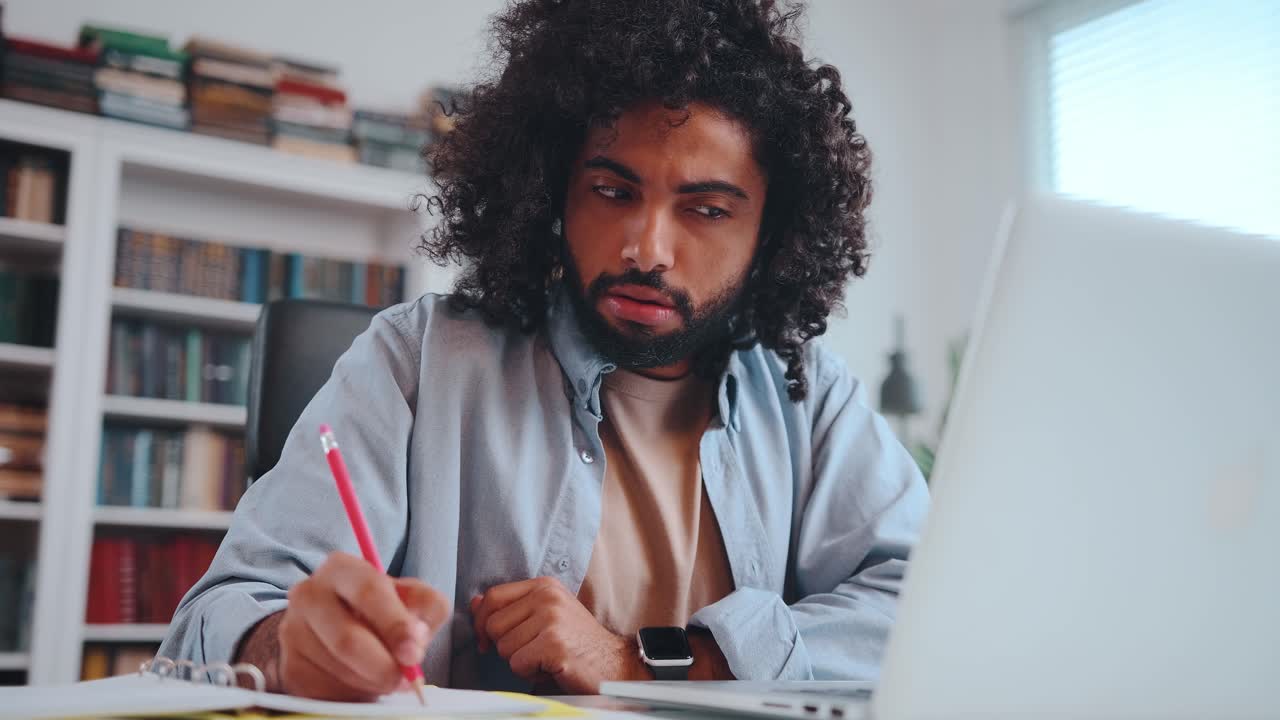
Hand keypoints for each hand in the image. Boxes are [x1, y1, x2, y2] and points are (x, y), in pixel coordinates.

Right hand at [253, 552, 450, 700]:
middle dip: (383, 665)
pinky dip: (353, 693)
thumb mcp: (412, 598)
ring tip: (387, 676)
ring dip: (372, 681)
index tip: (413, 653)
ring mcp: (293, 631)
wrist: (334, 629)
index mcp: (341, 568)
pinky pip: (326, 690)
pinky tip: (362, 681)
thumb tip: (416, 635)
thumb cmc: (380, 610)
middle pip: (347, 638)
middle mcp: (308, 594)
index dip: (394, 624)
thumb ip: (426, 607)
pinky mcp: (290, 667)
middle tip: (405, 678)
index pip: (369, 591)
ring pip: (339, 668)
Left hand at [470, 577, 646, 693]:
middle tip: (533, 650)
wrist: (613, 664)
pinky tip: (550, 667)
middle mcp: (547, 597)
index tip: (487, 640)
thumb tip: (474, 603)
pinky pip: (518, 664)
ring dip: (520, 661)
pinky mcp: (553, 644)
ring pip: (504, 648)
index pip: (493, 597)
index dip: (482, 622)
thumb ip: (511, 607)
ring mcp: (551, 619)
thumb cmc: (576, 642)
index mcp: (544, 586)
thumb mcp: (545, 615)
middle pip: (494, 626)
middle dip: (506, 646)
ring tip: (545, 658)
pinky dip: (530, 673)